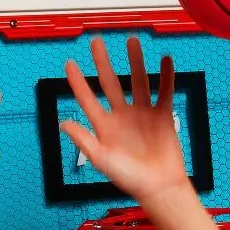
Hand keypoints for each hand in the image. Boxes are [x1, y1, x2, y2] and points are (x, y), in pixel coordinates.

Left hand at [60, 36, 188, 203]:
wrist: (159, 188)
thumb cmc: (130, 179)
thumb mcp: (101, 159)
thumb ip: (83, 140)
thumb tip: (63, 123)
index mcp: (105, 127)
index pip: (87, 99)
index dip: (77, 81)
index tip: (69, 63)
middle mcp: (122, 117)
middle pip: (110, 83)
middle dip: (103, 62)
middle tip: (97, 42)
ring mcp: (142, 115)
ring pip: (137, 81)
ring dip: (135, 61)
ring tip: (132, 42)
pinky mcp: (162, 117)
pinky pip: (164, 92)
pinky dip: (166, 77)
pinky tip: (164, 61)